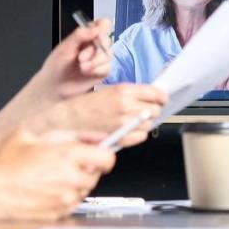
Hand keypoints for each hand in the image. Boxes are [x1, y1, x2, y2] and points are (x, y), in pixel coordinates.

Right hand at [0, 129, 116, 220]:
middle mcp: (69, 178)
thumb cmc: (3, 162)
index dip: (104, 156)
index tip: (98, 156)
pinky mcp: (56, 213)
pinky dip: (64, 197)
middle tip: (66, 164)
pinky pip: (71, 204)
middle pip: (96, 175)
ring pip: (84, 190)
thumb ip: (68, 134)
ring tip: (51, 177)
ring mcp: (63, 198)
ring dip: (75, 184)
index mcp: (66, 155)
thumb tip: (93, 137)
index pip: (107, 159)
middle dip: (85, 169)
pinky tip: (46, 190)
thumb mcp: (32, 135)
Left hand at [37, 18, 113, 99]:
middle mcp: (95, 45)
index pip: (102, 24)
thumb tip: (95, 28)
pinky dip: (98, 70)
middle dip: (94, 50)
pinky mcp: (103, 71)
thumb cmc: (56, 66)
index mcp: (86, 35)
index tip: (95, 36)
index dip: (102, 28)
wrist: (54, 88)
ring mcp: (100, 58)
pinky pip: (108, 67)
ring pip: (108, 54)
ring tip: (82, 67)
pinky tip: (87, 73)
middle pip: (107, 40)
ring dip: (95, 62)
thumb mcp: (64, 48)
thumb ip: (79, 36)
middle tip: (81, 57)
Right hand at [38, 84, 167, 147]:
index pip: (156, 94)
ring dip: (144, 122)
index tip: (161, 98)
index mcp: (123, 91)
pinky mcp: (120, 138)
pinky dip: (138, 134)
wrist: (68, 120)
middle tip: (144, 109)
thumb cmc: (84, 105)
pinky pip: (141, 137)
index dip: (161, 97)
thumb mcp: (109, 90)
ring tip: (132, 120)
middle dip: (152, 109)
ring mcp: (124, 123)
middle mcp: (126, 106)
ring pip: (149, 124)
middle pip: (155, 109)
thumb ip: (130, 93)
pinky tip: (129, 130)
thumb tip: (150, 96)